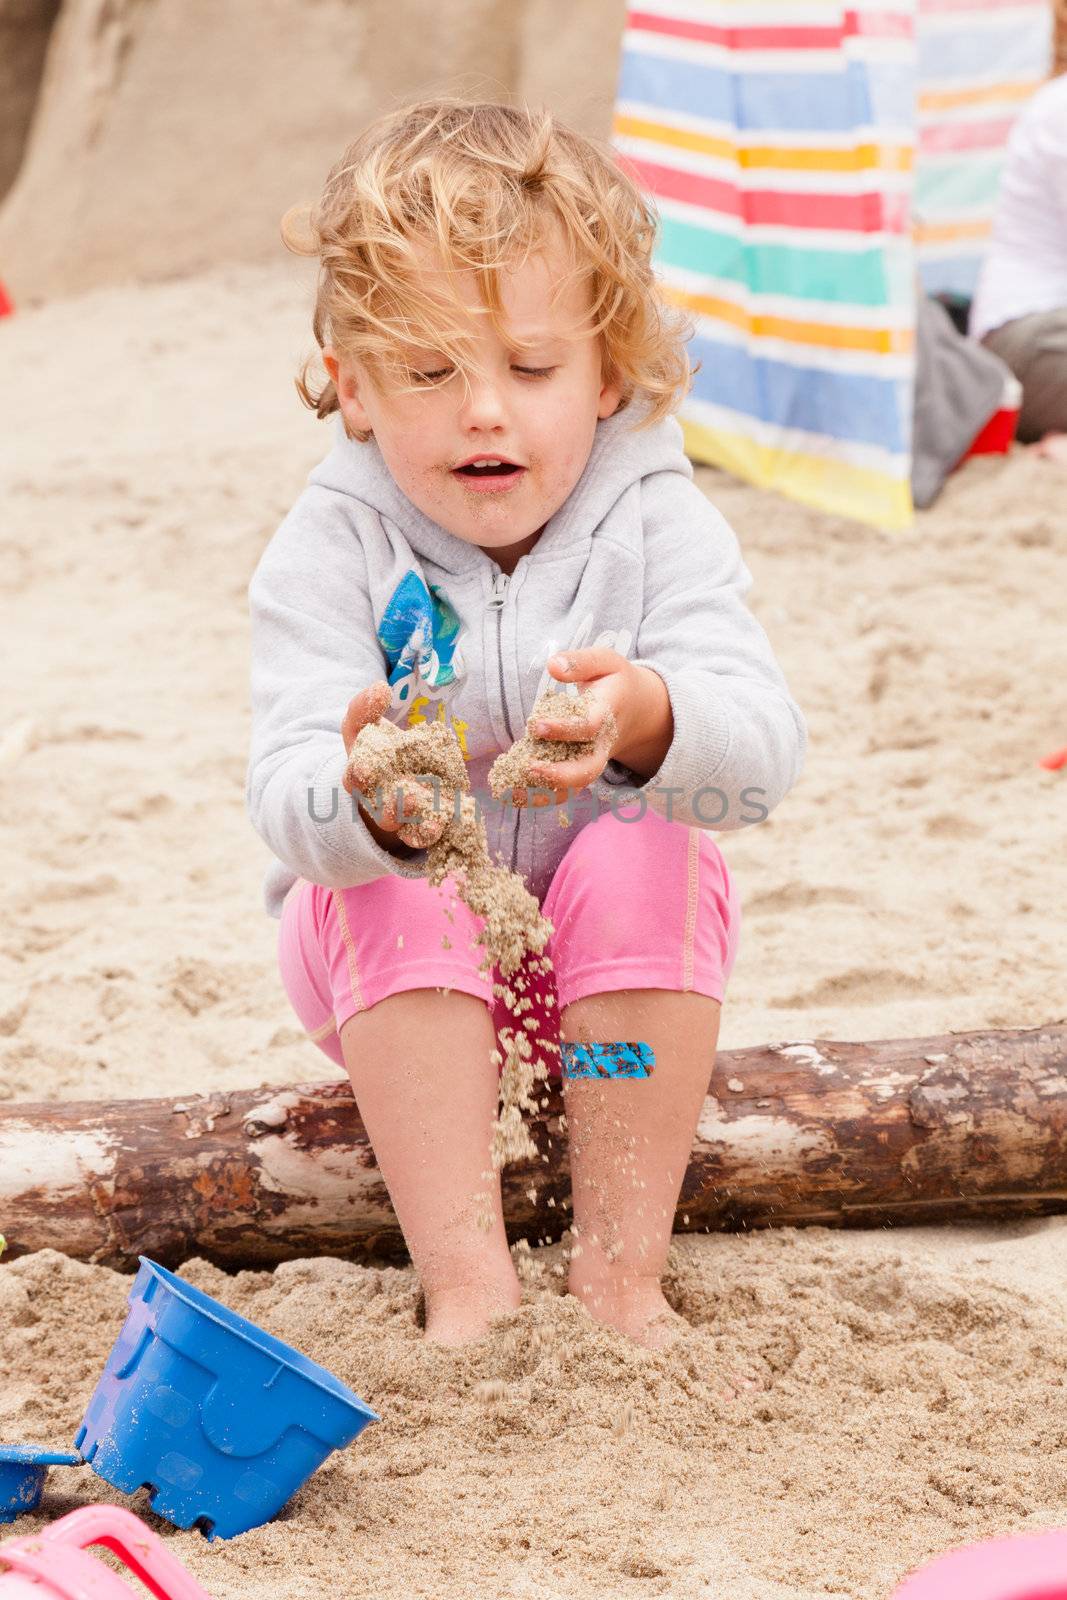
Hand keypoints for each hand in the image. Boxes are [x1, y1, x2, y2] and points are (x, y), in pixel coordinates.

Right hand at [341, 680, 448, 848]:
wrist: (396, 775)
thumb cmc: (378, 749)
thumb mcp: (365, 727)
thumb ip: (365, 709)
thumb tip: (380, 687)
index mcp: (360, 776)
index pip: (354, 777)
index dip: (358, 774)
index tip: (365, 768)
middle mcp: (377, 801)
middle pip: (380, 808)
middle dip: (391, 806)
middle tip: (406, 796)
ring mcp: (399, 817)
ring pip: (403, 827)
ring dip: (417, 825)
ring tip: (433, 822)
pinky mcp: (420, 825)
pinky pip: (423, 834)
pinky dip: (431, 833)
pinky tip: (442, 825)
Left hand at [516, 648, 666, 807]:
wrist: (637, 708)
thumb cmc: (614, 681)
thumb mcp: (604, 662)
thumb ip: (580, 662)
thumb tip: (552, 665)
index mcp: (607, 713)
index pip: (587, 727)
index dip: (563, 729)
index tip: (535, 725)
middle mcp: (602, 743)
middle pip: (588, 769)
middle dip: (559, 774)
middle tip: (528, 768)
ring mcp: (594, 760)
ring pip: (576, 786)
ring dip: (545, 793)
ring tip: (511, 791)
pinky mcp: (583, 769)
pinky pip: (566, 790)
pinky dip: (541, 797)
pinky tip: (512, 795)